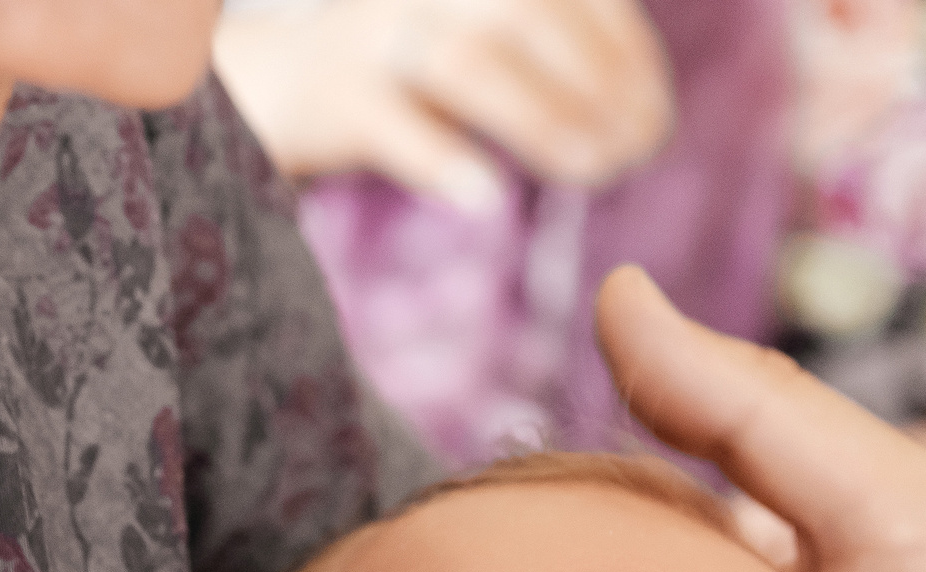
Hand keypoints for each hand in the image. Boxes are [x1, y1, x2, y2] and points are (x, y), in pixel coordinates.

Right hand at [213, 0, 671, 206]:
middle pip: (528, 16)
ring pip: (470, 64)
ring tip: (589, 172)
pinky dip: (445, 161)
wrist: (271, 85)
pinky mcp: (334, 99)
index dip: (625, 51)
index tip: (654, 117)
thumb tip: (636, 117)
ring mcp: (373, 35)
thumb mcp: (475, 32)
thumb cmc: (402, 70)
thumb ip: (546, 52)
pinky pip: (397, 127)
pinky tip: (488, 199)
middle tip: (632, 154)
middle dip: (595, 86)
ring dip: (542, 121)